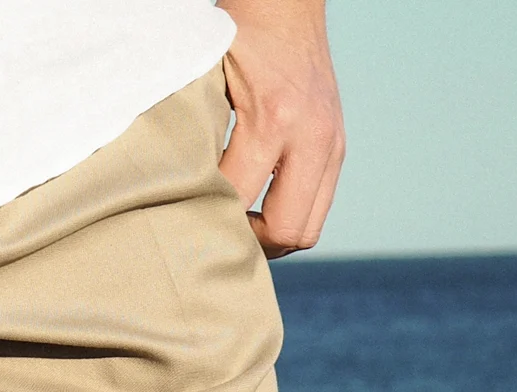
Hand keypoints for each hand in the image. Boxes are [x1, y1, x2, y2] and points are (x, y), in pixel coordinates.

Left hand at [215, 0, 345, 257]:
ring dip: (274, 238)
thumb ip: (195, 134)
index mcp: (273, 119)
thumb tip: (176, 195)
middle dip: (251, 244)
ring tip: (242, 227)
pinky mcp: (340, 147)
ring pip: (308, 230)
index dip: (213, 221)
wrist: (288, 5)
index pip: (240, 202)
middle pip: (286, 230)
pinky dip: (290, 217)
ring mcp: (333, 143)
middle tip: (221, 236)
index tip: (190, 223)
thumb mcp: (207, 79)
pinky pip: (318, 208)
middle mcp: (312, 136)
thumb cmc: (238, 38)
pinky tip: (261, 208)